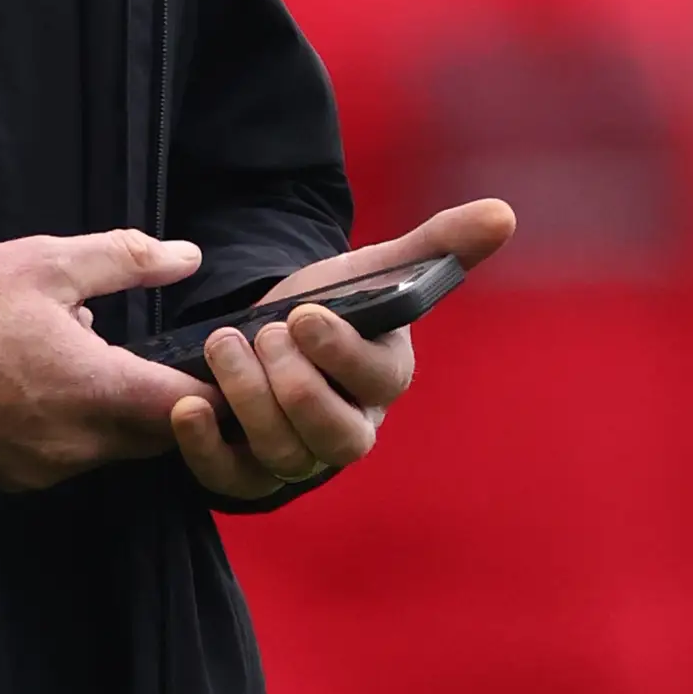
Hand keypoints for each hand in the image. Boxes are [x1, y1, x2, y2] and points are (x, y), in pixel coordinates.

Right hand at [0, 230, 209, 490]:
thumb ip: (126, 259)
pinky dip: (71, 427)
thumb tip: (186, 258)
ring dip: (113, 412)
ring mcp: (44, 470)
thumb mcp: (44, 263)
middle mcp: (78, 445)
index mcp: (97, 390)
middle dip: (162, 400)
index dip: (214, 386)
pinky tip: (38, 386)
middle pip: (156, 436)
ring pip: (110, 448)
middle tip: (148, 353)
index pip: (190, 407)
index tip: (217, 364)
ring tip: (78, 357)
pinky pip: (67, 457)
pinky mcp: (12, 479)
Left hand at [167, 198, 515, 502]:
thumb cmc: (332, 303)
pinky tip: (190, 405)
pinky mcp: (249, 472)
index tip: (304, 313)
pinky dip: (206, 449)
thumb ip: (435, 245)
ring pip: (285, 456)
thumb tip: (502, 212)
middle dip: (295, 385)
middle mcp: (349, 430)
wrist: (269, 332)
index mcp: (385, 381)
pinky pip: (233, 481)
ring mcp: (300, 457)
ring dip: (248, 399)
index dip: (341, 353)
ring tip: (222, 344)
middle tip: (262, 333)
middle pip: (337, 439)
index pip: (377, 385)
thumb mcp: (375, 269)